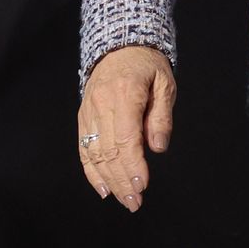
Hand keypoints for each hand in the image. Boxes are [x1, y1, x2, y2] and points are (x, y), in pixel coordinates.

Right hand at [78, 45, 175, 211]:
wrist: (119, 45)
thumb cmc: (147, 65)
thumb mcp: (165, 82)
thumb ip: (162, 115)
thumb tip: (158, 147)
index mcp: (125, 94)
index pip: (126, 137)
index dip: (133, 165)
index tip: (142, 185)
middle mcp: (102, 104)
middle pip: (109, 151)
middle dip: (121, 180)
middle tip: (135, 201)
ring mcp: (89, 112)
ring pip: (94, 154)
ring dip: (108, 181)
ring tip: (123, 199)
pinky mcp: (83, 118)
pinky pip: (84, 149)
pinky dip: (92, 171)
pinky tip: (102, 188)